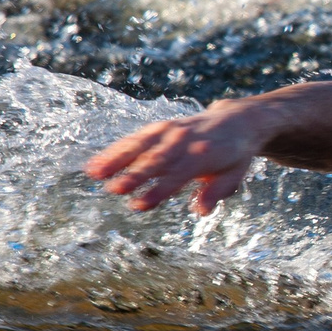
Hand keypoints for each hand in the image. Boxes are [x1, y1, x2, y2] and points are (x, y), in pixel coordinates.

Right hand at [84, 101, 274, 215]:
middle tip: (113, 190)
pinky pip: (135, 138)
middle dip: (134, 175)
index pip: (178, 175)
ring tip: (93, 174)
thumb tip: (201, 211)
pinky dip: (115, 150)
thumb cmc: (235, 154)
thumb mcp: (235, 174)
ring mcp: (170, 130)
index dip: (158, 191)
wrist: (238, 119)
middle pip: (156, 159)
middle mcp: (184, 139)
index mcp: (205, 154)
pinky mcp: (160, 127)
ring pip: (140, 145)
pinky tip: (95, 164)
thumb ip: (218, 191)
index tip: (138, 205)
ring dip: (116, 159)